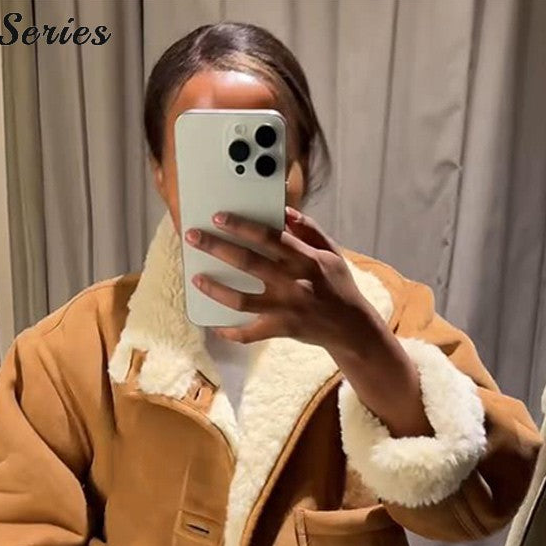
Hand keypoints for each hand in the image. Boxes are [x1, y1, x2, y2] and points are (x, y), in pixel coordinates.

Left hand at [184, 206, 387, 351]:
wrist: (351, 327)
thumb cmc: (338, 285)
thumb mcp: (331, 251)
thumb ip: (309, 229)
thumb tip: (284, 211)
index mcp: (305, 259)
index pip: (269, 236)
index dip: (242, 225)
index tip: (219, 217)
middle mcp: (293, 282)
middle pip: (247, 262)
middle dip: (216, 247)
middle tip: (194, 238)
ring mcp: (284, 308)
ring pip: (241, 299)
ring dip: (215, 289)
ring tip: (196, 278)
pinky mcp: (280, 329)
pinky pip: (250, 334)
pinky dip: (231, 332)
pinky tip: (215, 325)